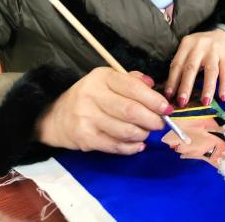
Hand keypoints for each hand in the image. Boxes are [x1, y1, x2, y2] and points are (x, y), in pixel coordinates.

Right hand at [36, 68, 172, 154]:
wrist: (57, 116)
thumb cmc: (90, 96)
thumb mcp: (108, 80)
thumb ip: (131, 79)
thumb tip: (152, 84)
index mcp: (102, 77)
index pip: (133, 87)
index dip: (154, 99)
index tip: (167, 108)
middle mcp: (92, 95)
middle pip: (131, 111)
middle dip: (152, 119)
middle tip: (160, 124)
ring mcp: (87, 118)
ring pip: (125, 130)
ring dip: (143, 134)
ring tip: (147, 132)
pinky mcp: (85, 138)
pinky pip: (116, 146)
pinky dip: (132, 147)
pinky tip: (138, 144)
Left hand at [164, 29, 224, 106]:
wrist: (222, 35)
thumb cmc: (201, 47)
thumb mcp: (189, 50)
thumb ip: (182, 65)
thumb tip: (172, 90)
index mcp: (186, 45)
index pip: (177, 64)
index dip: (172, 81)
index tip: (169, 95)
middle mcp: (199, 46)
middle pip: (191, 68)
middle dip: (186, 86)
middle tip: (182, 102)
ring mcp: (214, 51)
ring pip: (210, 71)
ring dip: (207, 88)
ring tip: (204, 102)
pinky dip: (224, 85)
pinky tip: (222, 97)